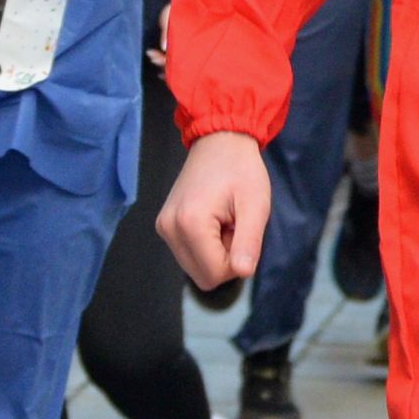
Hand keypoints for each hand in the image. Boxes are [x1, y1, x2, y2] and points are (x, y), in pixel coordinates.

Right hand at [158, 130, 271, 288]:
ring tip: (224, 220)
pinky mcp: (164, 226)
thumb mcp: (255, 205)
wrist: (220, 141)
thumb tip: (243, 273)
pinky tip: (214, 220)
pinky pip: (189, 254)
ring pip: (195, 268)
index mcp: (190, 223)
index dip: (236, 260)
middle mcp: (169, 228)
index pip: (215, 274)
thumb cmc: (240, 169)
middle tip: (233, 224)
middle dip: (225, 258)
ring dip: (216, 252)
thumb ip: (249, 242)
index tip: (241, 228)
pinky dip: (205, 245)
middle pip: (203, 277)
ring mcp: (163, 227)